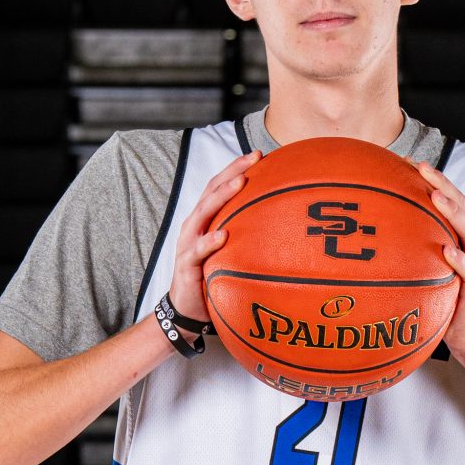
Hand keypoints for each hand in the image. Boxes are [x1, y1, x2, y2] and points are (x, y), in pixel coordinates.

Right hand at [166, 148, 260, 332]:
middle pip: (212, 190)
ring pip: (204, 213)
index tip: (259, 154)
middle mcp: (195, 225)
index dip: (237, 167)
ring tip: (240, 183)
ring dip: (222, 196)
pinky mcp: (186, 265)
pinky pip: (198, 251)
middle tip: (254, 159)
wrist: (185, 310)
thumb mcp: (228, 253)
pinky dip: (209, 242)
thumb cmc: (210, 278)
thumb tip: (278, 227)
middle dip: (233, 171)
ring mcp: (189, 243)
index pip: (220, 186)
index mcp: (205, 219)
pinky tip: (222, 235)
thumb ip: (244, 236)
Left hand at [416, 161, 464, 363]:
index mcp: (461, 235)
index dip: (433, 179)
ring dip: (452, 213)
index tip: (409, 161)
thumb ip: (413, 246)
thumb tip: (375, 233)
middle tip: (421, 168)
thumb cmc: (442, 296)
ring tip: (435, 198)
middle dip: (442, 184)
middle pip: (461, 206)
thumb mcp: (426, 266)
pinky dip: (459, 259)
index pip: (450, 199)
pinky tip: (447, 250)